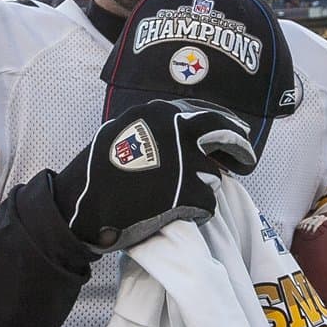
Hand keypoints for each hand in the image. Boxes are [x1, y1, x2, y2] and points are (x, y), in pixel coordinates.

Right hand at [52, 99, 252, 252]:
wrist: (80, 205)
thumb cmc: (94, 173)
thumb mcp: (121, 131)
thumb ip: (153, 127)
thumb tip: (182, 128)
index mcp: (159, 112)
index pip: (205, 112)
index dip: (224, 124)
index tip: (236, 132)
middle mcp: (176, 129)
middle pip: (223, 132)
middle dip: (239, 146)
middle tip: (247, 160)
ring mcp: (184, 159)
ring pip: (212, 175)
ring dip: (202, 187)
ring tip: (179, 197)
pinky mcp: (188, 192)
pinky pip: (207, 203)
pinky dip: (198, 211)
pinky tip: (180, 214)